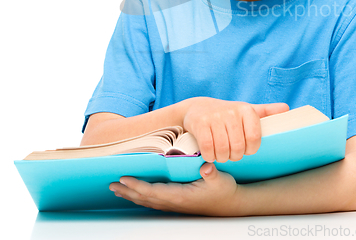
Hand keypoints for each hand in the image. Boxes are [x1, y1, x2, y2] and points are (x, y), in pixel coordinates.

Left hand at [110, 163, 239, 215]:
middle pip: (145, 198)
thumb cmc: (225, 191)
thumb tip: (207, 165)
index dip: (137, 186)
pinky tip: (136, 194)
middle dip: (127, 191)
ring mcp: (175, 204)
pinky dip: (141, 197)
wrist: (231, 205)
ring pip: (148, 201)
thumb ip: (212, 172)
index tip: (124, 179)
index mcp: (181, 196)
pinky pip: (154, 201)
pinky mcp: (177, 203)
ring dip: (131, 195)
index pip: (153, 191)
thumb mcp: (221, 179)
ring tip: (117, 189)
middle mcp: (175, 202)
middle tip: (111, 185)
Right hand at [183, 98, 288, 162]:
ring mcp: (215, 117)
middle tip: (231, 153)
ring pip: (223, 149)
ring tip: (221, 154)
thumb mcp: (246, 111)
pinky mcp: (200, 123)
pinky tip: (210, 153)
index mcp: (246, 110)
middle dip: (235, 156)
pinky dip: (209, 156)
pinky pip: (208, 148)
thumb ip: (266, 111)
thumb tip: (287, 108)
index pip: (255, 138)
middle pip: (238, 147)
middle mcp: (231, 111)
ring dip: (222, 158)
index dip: (250, 150)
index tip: (245, 149)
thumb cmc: (227, 114)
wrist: (198, 108)